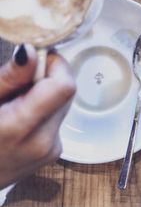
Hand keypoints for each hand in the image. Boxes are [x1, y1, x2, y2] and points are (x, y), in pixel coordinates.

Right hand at [0, 46, 74, 190]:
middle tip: (15, 83)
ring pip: (62, 106)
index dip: (55, 65)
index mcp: (20, 128)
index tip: (37, 58)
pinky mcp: (53, 154)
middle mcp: (43, 142)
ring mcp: (51, 151)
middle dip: (46, 80)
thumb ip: (8, 79)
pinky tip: (17, 121)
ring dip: (43, 96)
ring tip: (12, 104)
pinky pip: (56, 122)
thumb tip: (32, 51)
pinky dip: (42, 113)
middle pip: (66, 94)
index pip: (65, 86)